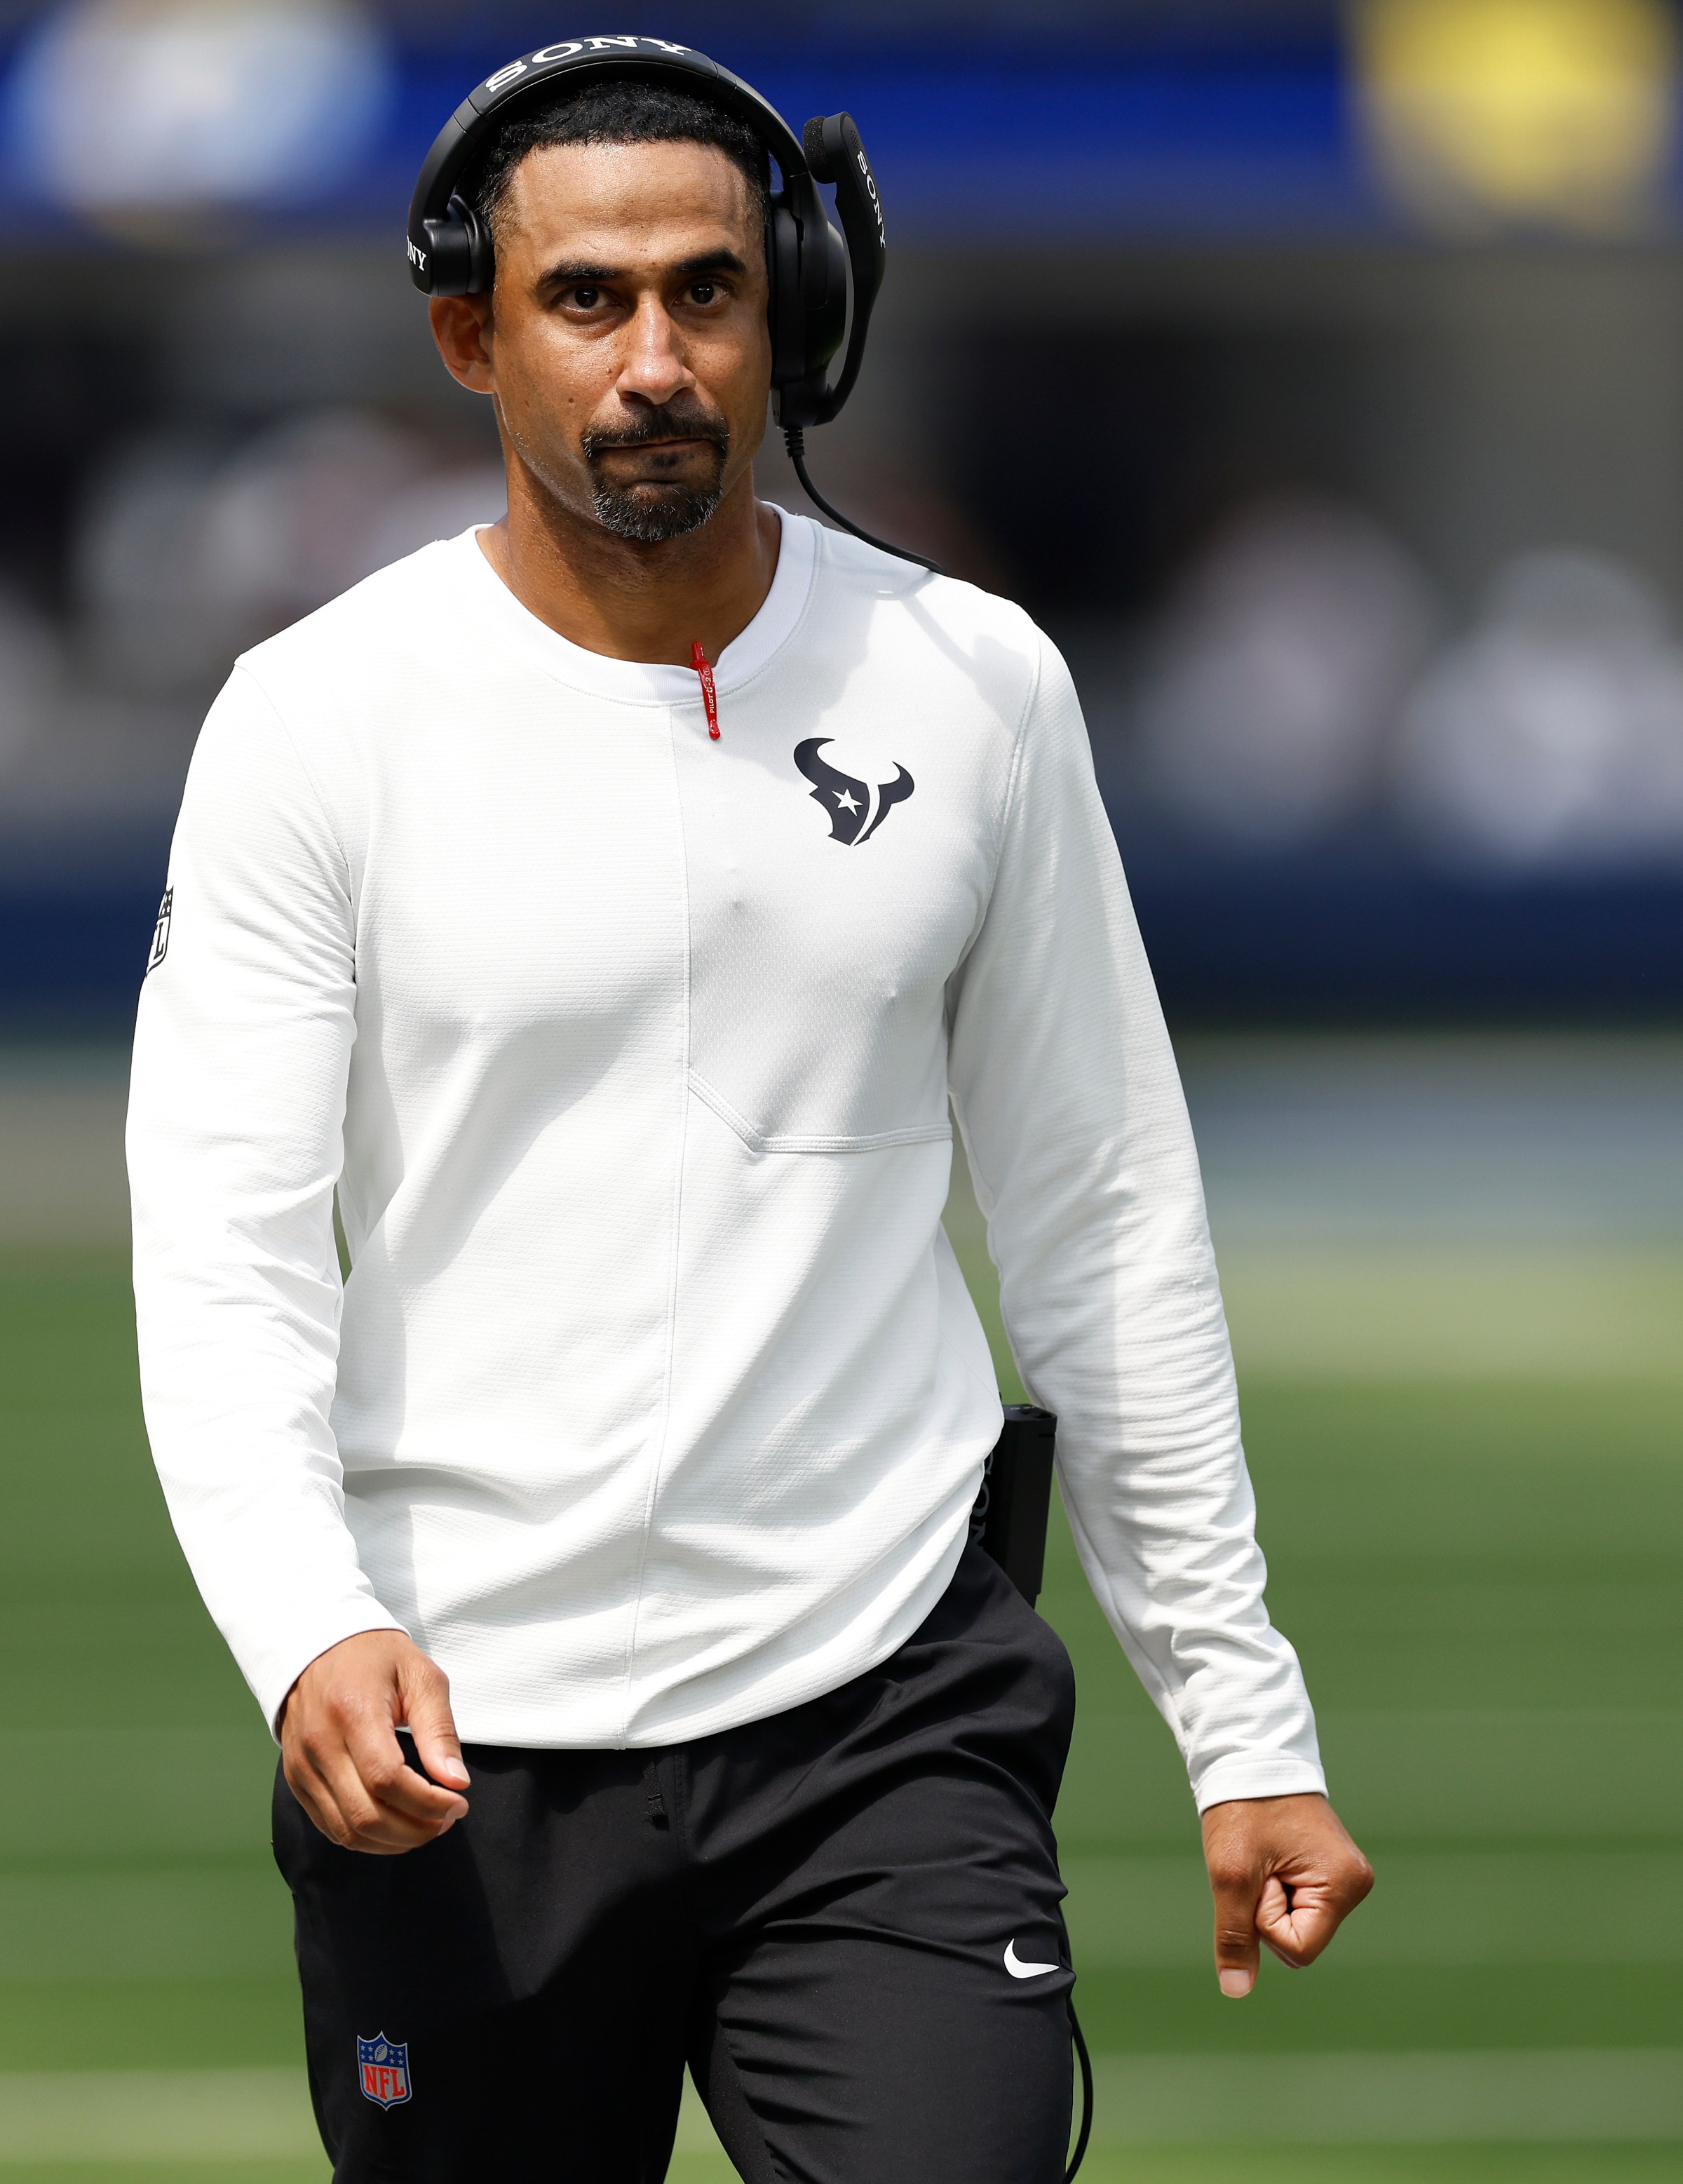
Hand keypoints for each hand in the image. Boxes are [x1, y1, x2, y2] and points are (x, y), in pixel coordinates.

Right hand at [279, 1630, 470, 1854]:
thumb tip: (456, 1782)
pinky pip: (330, 1827)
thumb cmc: (376, 1657)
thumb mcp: (420, 1676)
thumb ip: (439, 1730)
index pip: (387, 1779)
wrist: (316, 1644)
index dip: (427, 1803)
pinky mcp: (296, 1778)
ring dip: (393, 1841)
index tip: (458, 1802)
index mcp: (352, 1711)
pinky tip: (396, 1826)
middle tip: (447, 1819)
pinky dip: (367, 1838)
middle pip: (366, 1814)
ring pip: (347, 1831)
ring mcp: (302, 1765)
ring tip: (426, 1825)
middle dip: (416, 1829)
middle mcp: (320, 1743)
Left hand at [1200, 1792, 1371, 1997]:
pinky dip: (1274, 1886)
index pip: (1297, 1948)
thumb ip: (1235, 1934)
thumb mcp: (1231, 1873)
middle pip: (1298, 1939)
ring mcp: (1344, 1877)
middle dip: (1266, 1909)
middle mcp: (1355, 1884)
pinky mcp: (1329, 1870)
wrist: (1249, 1757)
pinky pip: (1295, 1903)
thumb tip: (1236, 1989)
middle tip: (1261, 1858)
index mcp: (1344, 1884)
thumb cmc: (1244, 1808)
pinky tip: (1272, 1855)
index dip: (1264, 1920)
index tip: (1260, 1873)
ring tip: (1265, 1852)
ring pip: (1294, 1923)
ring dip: (1268, 1896)